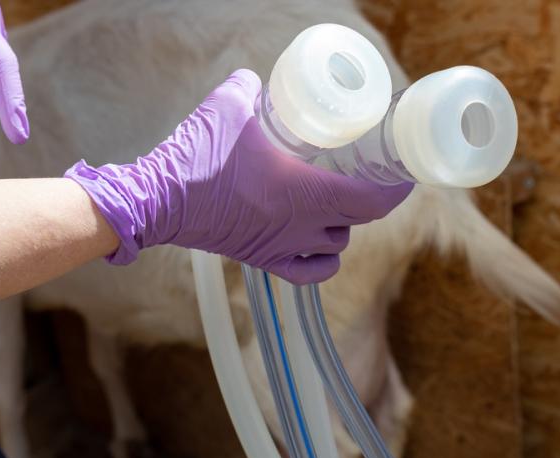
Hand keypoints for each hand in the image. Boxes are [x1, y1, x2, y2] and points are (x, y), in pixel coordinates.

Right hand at [66, 69, 411, 284]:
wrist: (157, 201)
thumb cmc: (195, 157)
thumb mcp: (227, 106)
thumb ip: (250, 87)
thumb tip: (260, 82)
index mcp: (304, 194)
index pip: (371, 201)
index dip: (396, 189)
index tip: (403, 172)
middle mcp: (300, 227)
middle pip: (357, 220)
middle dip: (369, 198)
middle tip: (367, 173)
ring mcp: (282, 247)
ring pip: (335, 244)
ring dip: (343, 224)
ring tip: (335, 200)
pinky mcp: (260, 258)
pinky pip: (307, 272)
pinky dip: (321, 260)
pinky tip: (319, 243)